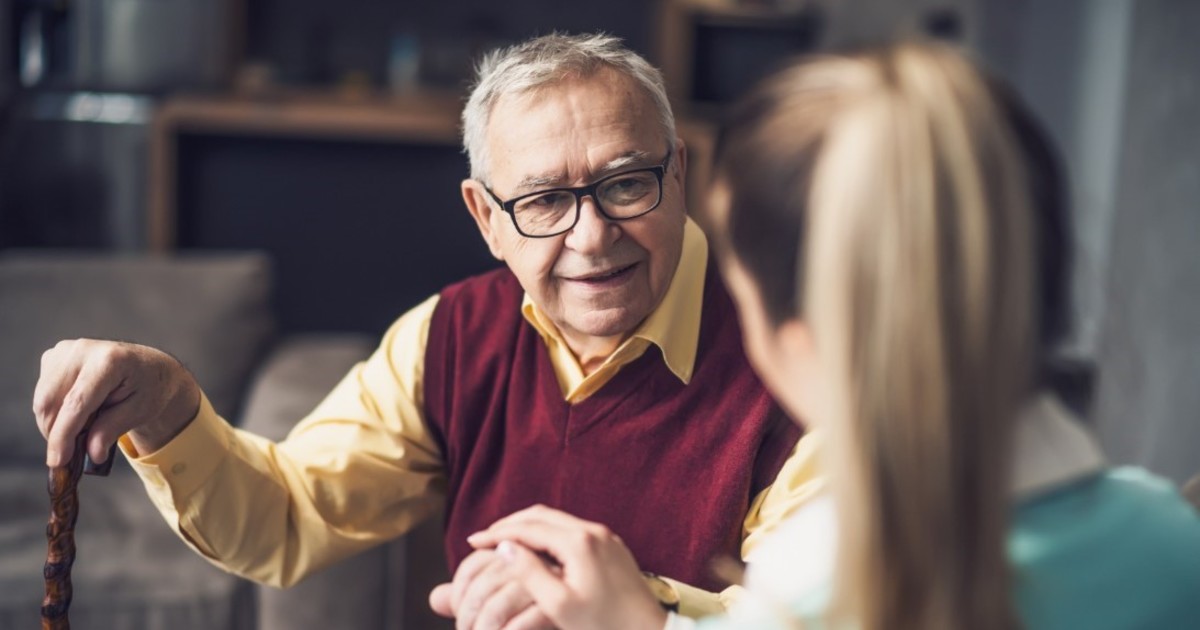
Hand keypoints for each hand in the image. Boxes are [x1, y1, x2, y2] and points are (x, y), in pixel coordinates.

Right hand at [34, 339, 200, 467]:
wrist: (148, 367)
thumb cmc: (148, 388)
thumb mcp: (140, 412)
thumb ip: (112, 430)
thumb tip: (92, 454)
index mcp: (110, 360)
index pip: (76, 403)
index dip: (63, 435)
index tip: (57, 461)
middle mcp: (82, 350)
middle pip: (51, 402)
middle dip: (57, 433)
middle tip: (76, 450)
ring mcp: (65, 350)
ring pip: (43, 400)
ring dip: (55, 424)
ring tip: (85, 426)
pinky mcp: (54, 356)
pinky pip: (43, 394)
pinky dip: (54, 411)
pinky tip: (78, 412)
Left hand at [428, 548, 554, 629]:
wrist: (589, 622)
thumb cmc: (542, 615)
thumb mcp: (501, 606)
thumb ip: (468, 601)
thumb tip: (435, 599)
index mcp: (518, 554)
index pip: (473, 566)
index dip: (458, 592)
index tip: (460, 618)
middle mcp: (532, 562)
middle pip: (481, 586)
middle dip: (466, 617)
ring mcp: (546, 583)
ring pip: (495, 608)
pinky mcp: (556, 608)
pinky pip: (519, 626)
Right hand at [467, 505, 666, 629]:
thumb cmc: (604, 626)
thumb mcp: (559, 605)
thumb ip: (529, 573)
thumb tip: (505, 548)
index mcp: (578, 542)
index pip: (528, 528)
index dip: (497, 534)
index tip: (472, 542)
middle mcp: (592, 531)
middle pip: (541, 515)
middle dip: (510, 524)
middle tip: (484, 538)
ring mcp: (604, 536)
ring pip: (556, 521)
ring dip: (528, 528)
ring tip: (504, 543)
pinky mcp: (611, 545)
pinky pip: (571, 530)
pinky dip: (547, 534)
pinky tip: (536, 551)